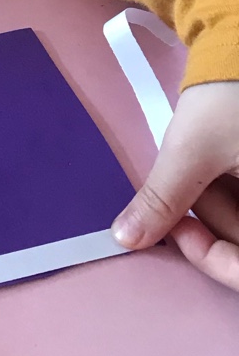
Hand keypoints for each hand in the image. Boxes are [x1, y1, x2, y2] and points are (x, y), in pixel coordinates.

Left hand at [112, 81, 238, 288]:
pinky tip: (214, 166)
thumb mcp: (192, 151)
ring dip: (218, 203)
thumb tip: (126, 239)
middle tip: (191, 181)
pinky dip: (227, 192)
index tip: (180, 232)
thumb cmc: (230, 93)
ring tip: (205, 160)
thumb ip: (162, 200)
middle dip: (212, 217)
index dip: (217, 261)